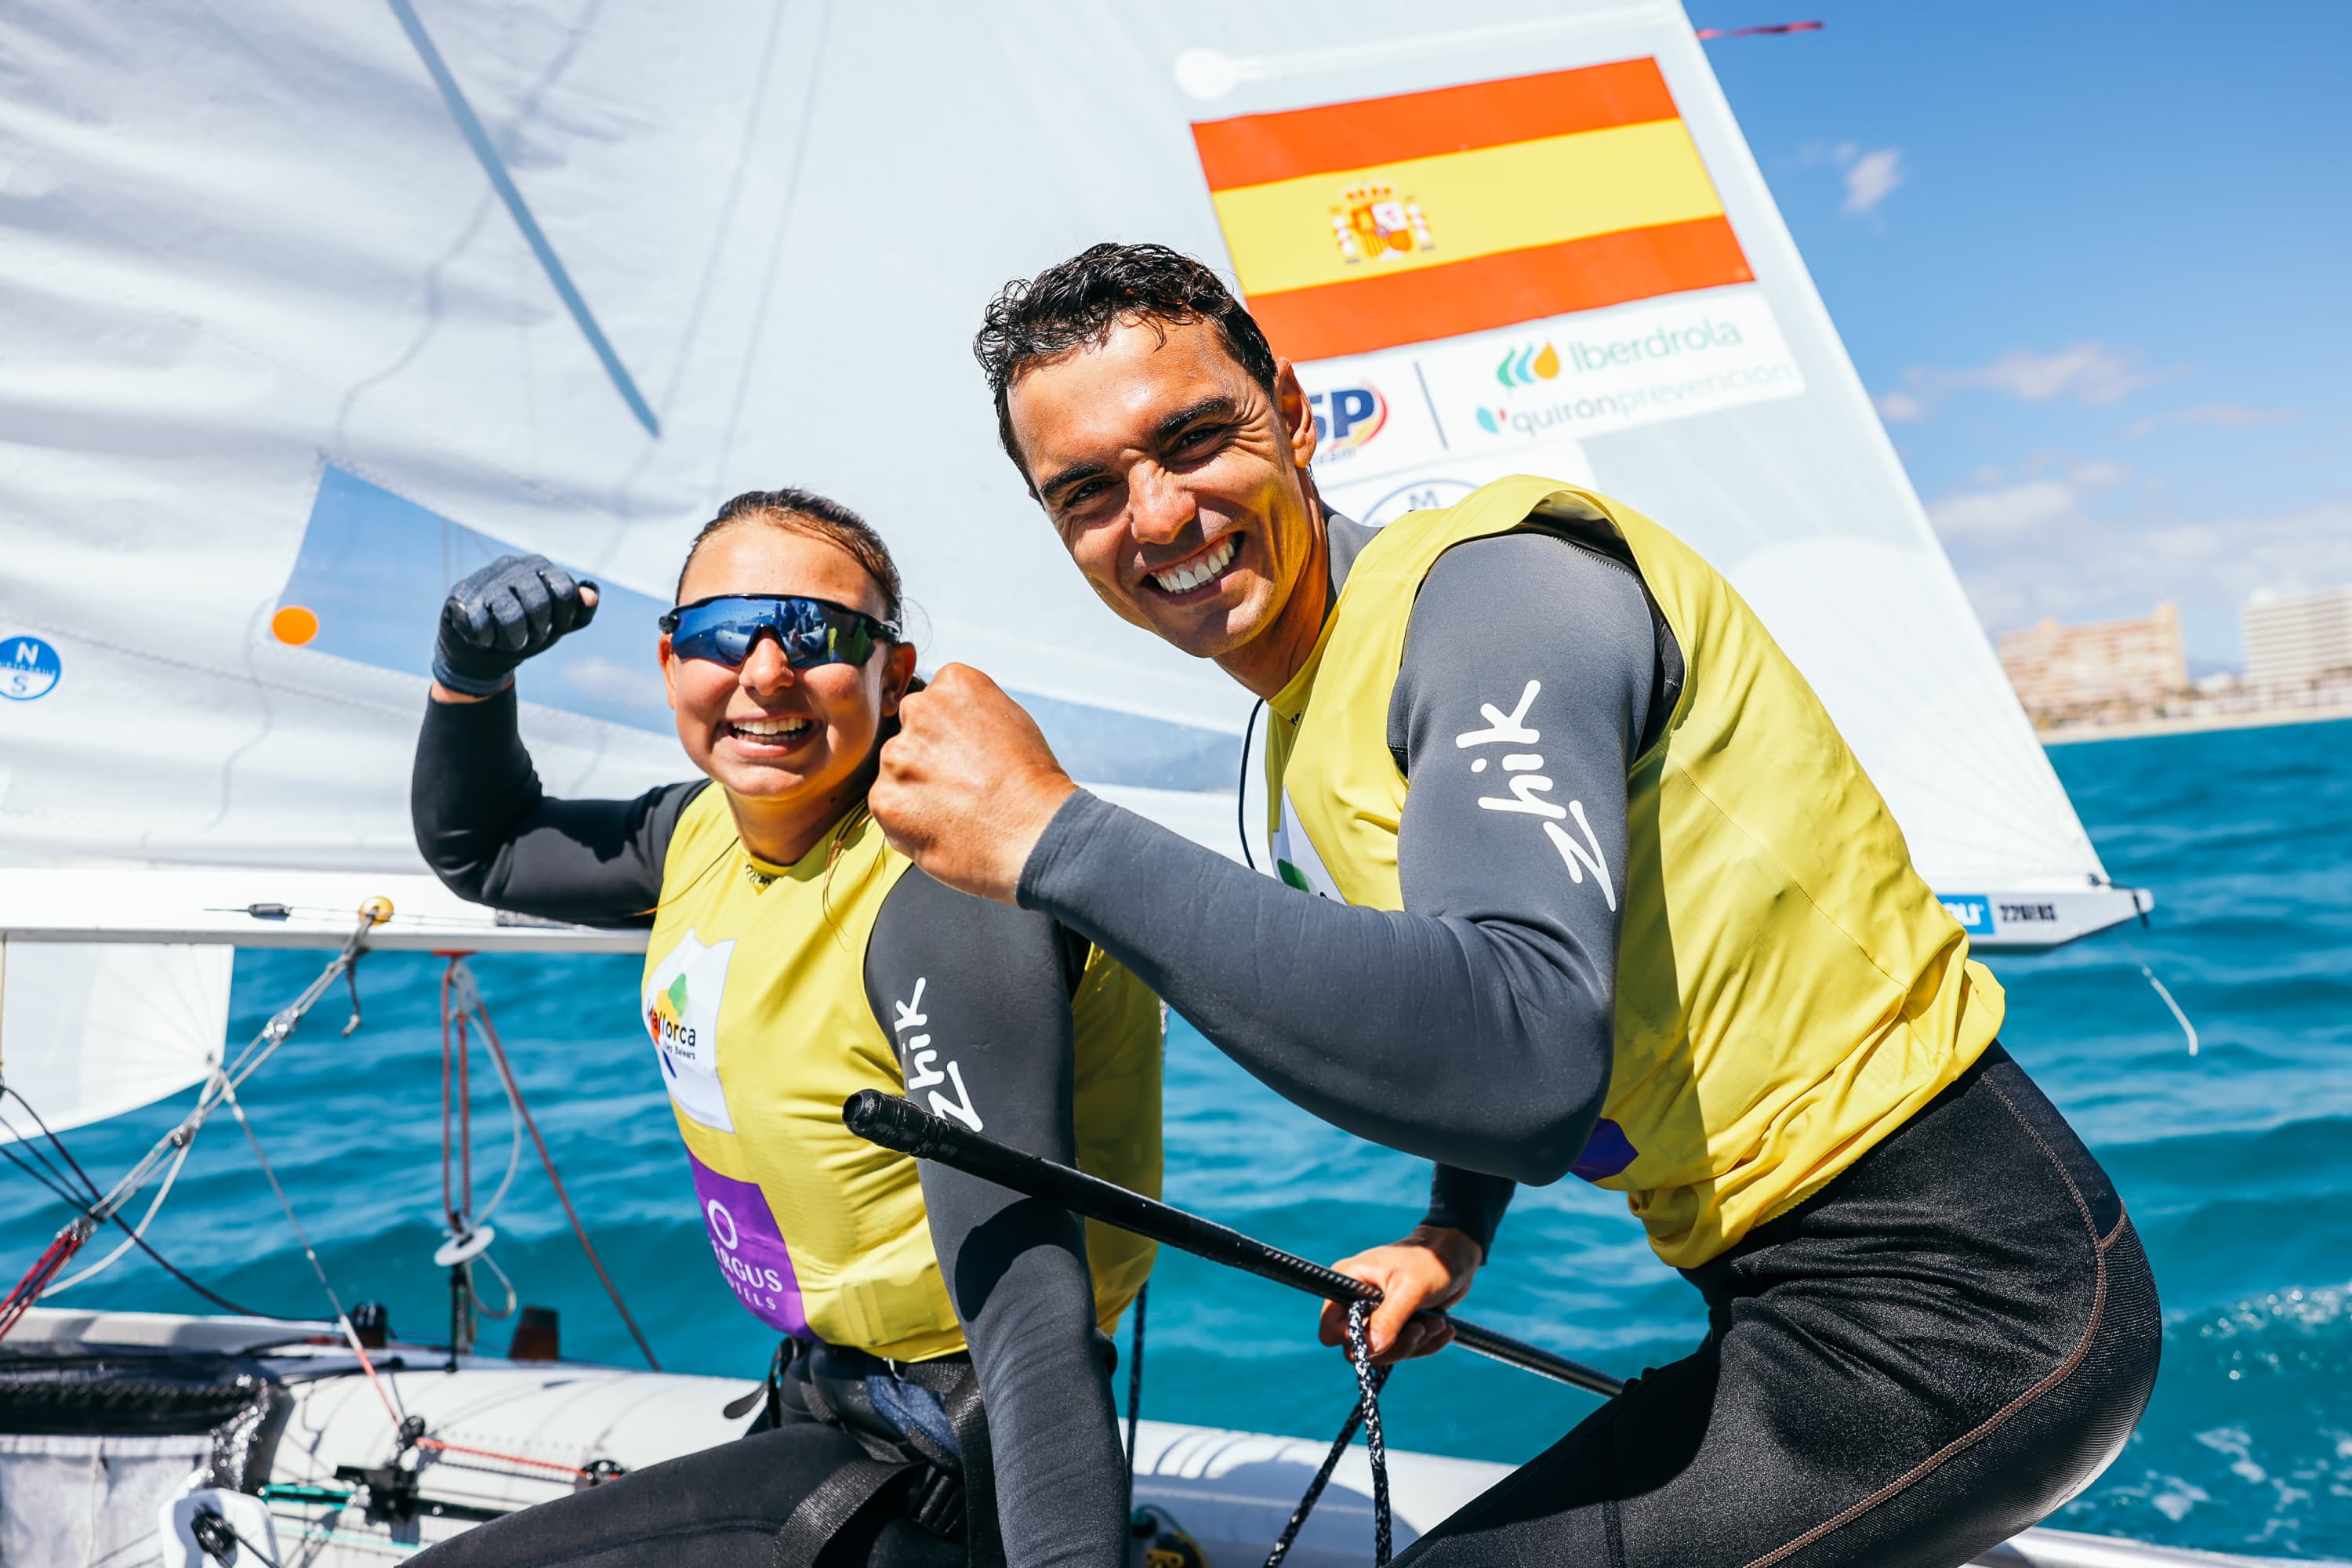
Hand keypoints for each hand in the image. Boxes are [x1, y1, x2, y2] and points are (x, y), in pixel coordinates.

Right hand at [431, 554, 598, 698]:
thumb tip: (590, 594)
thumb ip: (581, 611)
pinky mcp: (460, 596)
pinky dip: (485, 641)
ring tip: (507, 640)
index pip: (565, 590)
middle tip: (528, 636)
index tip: (556, 627)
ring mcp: (484, 579)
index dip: (564, 618)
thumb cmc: (526, 629)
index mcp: (540, 566)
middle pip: (539, 604)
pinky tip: (482, 637)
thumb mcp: (560, 623)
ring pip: (510, 618)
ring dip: (512, 641)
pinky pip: (480, 627)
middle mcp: (512, 566)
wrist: (481, 649)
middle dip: (537, 631)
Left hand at [871, 664, 1077, 903]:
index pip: (933, 703)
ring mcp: (897, 754)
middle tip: (963, 784)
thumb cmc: (1033, 783)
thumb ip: (970, 713)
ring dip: (915, 788)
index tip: (969, 755)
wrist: (1035, 832)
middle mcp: (919, 709)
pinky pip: (888, 806)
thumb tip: (950, 725)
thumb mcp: (1012, 720)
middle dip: (928, 757)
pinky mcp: (884, 798)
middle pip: (910, 733)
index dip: (950, 734)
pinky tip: (943, 826)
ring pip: (896, 770)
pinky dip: (908, 820)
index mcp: (953, 683)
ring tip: (956, 810)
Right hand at [1318, 1225, 1482, 1365]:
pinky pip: (1403, 1350)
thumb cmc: (1430, 1261)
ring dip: (1416, 1343)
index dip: (1354, 1339)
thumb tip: (1369, 1349)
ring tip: (1438, 1323)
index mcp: (1348, 1284)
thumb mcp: (1409, 1290)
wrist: (1456, 1255)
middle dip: (1396, 1345)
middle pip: (1361, 1348)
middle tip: (1422, 1328)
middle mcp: (1355, 1301)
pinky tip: (1442, 1328)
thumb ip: (1387, 1320)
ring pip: (1384, 1353)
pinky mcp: (1395, 1325)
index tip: (1387, 1335)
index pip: (1331, 1329)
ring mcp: (1376, 1315)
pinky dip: (1425, 1344)